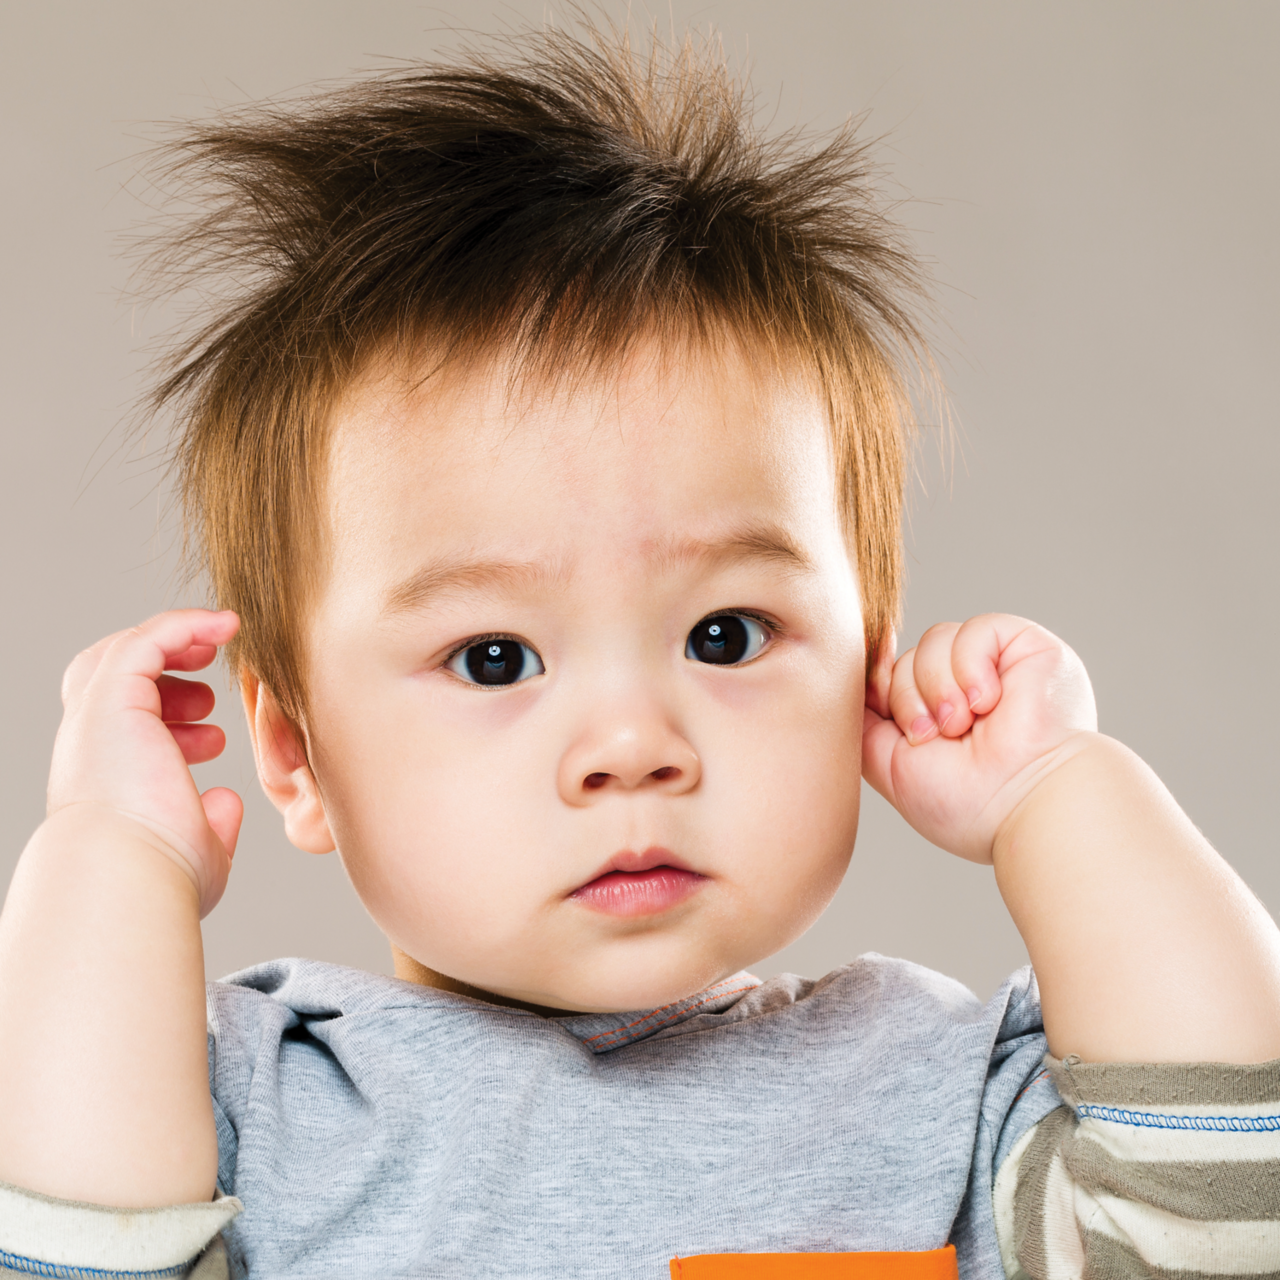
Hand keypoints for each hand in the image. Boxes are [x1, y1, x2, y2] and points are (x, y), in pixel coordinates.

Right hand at [46, 609, 242, 915]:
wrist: (128, 875)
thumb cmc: (159, 875)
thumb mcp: (198, 845)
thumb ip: (211, 820)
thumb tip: (224, 802)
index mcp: (105, 780)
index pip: (124, 729)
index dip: (170, 722)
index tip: (218, 737)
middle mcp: (92, 745)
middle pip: (110, 681)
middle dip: (161, 671)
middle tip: (209, 682)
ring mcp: (96, 719)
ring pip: (122, 653)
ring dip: (175, 643)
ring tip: (219, 646)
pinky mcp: (111, 696)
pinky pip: (147, 640)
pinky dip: (186, 625)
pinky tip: (226, 626)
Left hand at [861, 614, 1096, 862]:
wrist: (1022, 806)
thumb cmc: (964, 800)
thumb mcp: (889, 761)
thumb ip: (864, 719)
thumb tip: (854, 672)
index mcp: (939, 715)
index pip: (892, 674)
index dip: (879, 682)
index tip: (883, 705)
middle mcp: (968, 688)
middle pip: (906, 658)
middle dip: (907, 700)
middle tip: (934, 738)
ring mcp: (998, 666)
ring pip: (933, 640)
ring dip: (938, 688)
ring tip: (963, 725)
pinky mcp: (1026, 646)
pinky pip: (972, 630)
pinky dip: (969, 668)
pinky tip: (988, 703)